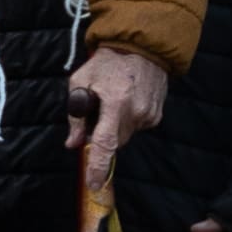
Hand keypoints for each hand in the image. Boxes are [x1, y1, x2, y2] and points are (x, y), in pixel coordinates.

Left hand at [66, 46, 171, 196]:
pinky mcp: (157, 114)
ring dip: (117, 127)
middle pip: (114, 142)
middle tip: (99, 112)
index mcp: (116, 103)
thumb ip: (76, 115)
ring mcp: (150, 114)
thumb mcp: (81, 81)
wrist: (142, 47)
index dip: (98, 166)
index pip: (105, 143)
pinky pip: (138, 127)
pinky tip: (128, 100)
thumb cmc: (106, 62)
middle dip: (103, 135)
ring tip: (115, 101)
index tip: (94, 184)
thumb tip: (74, 143)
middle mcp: (136, 112)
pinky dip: (129, 120)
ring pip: (126, 136)